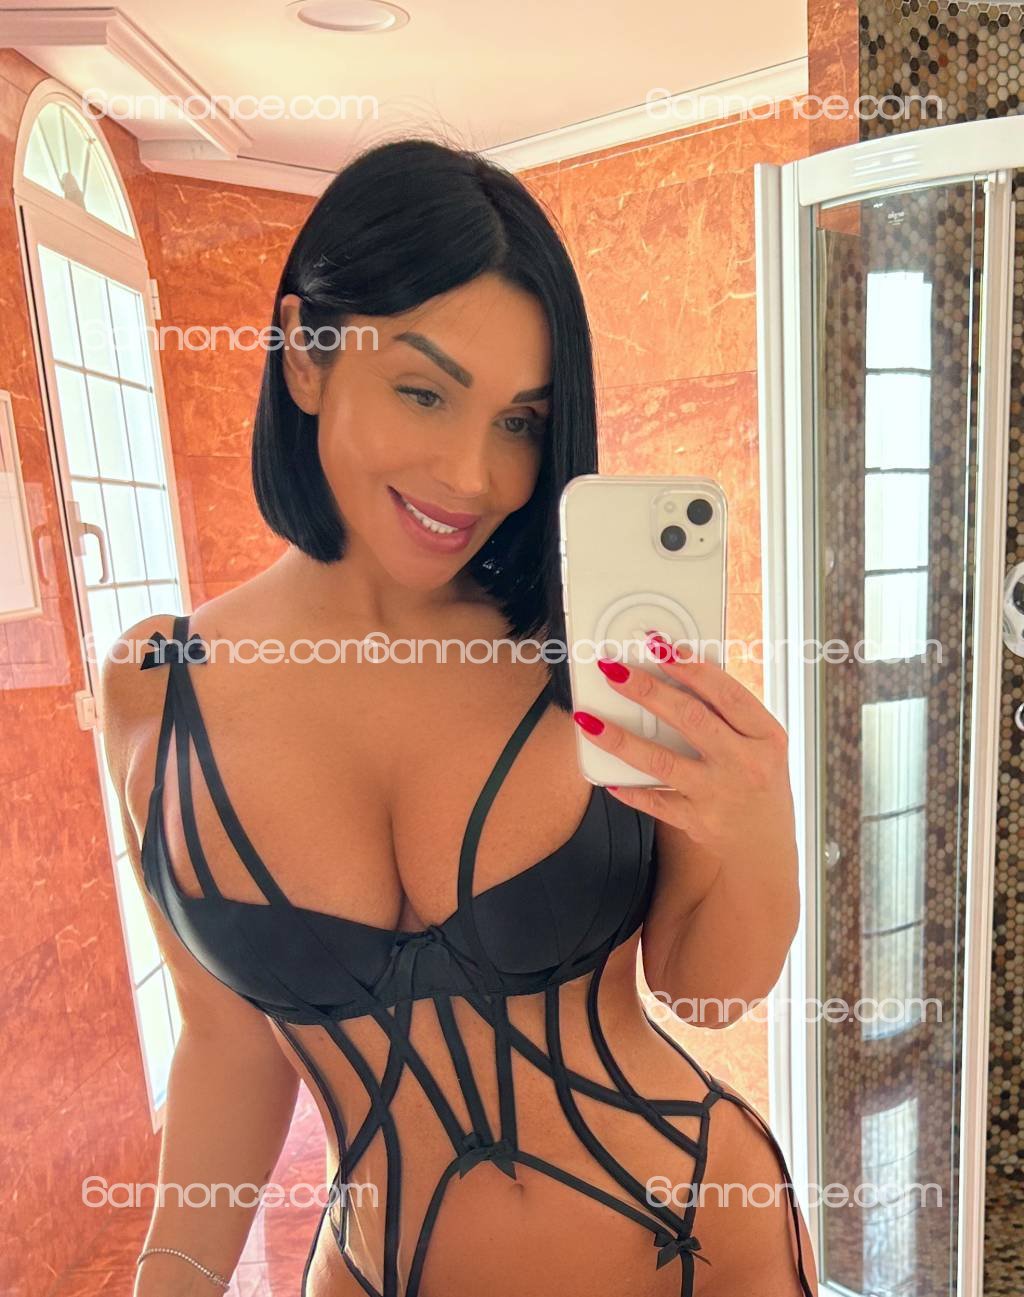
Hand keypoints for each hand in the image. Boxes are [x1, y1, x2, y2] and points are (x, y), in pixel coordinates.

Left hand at [572, 632, 794, 854]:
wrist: (765, 845)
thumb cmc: (759, 780)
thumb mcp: (763, 743)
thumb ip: (730, 711)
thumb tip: (680, 668)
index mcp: (765, 736)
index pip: (726, 693)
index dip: (691, 667)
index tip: (658, 646)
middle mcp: (743, 763)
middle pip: (690, 719)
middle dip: (647, 690)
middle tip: (613, 670)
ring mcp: (718, 794)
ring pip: (662, 761)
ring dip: (621, 738)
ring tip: (589, 719)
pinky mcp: (695, 820)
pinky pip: (654, 801)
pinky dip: (629, 789)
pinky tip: (607, 777)